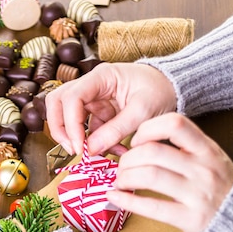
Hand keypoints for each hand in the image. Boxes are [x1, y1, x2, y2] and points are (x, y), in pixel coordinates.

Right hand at [45, 62, 176, 155]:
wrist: (174, 88)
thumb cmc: (160, 91)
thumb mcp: (142, 112)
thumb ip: (116, 131)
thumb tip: (90, 150)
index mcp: (100, 77)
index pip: (71, 98)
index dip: (69, 124)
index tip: (79, 147)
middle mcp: (91, 85)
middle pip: (57, 103)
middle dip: (60, 129)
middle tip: (73, 149)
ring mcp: (93, 99)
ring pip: (66, 116)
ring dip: (74, 137)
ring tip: (91, 154)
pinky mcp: (99, 113)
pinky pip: (87, 130)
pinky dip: (95, 143)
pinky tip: (114, 151)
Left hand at [106, 113, 232, 231]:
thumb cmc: (217, 186)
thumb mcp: (209, 158)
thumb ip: (183, 148)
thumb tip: (140, 142)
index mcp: (207, 149)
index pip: (174, 124)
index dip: (148, 129)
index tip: (136, 141)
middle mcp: (203, 169)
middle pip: (153, 152)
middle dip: (128, 159)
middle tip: (122, 167)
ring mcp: (198, 194)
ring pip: (149, 176)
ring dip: (125, 178)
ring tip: (120, 182)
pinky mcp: (190, 218)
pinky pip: (152, 207)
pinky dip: (127, 201)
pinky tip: (115, 197)